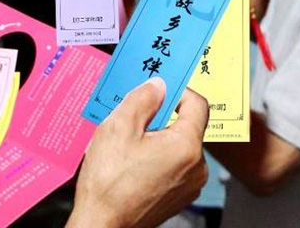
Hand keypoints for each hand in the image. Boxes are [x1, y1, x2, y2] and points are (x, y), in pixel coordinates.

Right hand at [67, 79, 208, 227]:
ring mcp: (191, 184)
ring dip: (161, 139)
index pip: (198, 104)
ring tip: (132, 143)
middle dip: (164, 117)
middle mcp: (197, 166)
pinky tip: (136, 162)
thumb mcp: (119, 128)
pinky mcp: (180, 196)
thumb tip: (159, 85)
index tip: (162, 90)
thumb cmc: (108, 184)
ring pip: (181, 147)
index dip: (179, 91)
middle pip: (188, 126)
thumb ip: (142, 99)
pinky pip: (176, 166)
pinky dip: (160, 158)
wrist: (102, 226)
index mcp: (187, 146)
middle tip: (137, 117)